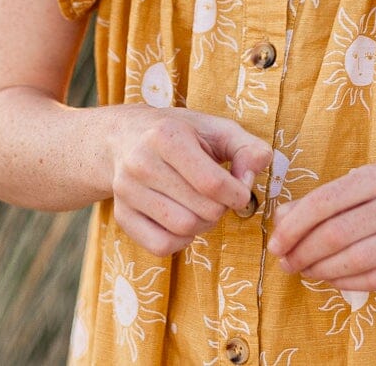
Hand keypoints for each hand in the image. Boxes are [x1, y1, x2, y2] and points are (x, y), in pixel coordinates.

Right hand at [104, 105, 274, 258]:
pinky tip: (182, 220)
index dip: (237, 194)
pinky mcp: (121, 214)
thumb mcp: (216, 129)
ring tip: (201, 207)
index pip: (211, 183)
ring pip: (182, 229)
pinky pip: (160, 246)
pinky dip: (180, 241)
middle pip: (200, 210)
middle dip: (221, 209)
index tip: (240, 190)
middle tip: (218, 197)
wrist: (124, 136)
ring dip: (203, 225)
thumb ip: (246, 147)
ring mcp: (126, 191)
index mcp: (165, 136)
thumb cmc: (180, 133)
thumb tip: (254, 172)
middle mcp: (140, 163)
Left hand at [264, 164, 375, 291]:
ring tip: (306, 272)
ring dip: (323, 270)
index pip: (326, 200)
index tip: (276, 244)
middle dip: (305, 252)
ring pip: (357, 259)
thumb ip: (319, 203)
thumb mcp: (358, 191)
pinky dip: (347, 283)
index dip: (295, 225)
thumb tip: (282, 219)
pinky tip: (332, 280)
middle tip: (287, 263)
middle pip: (339, 232)